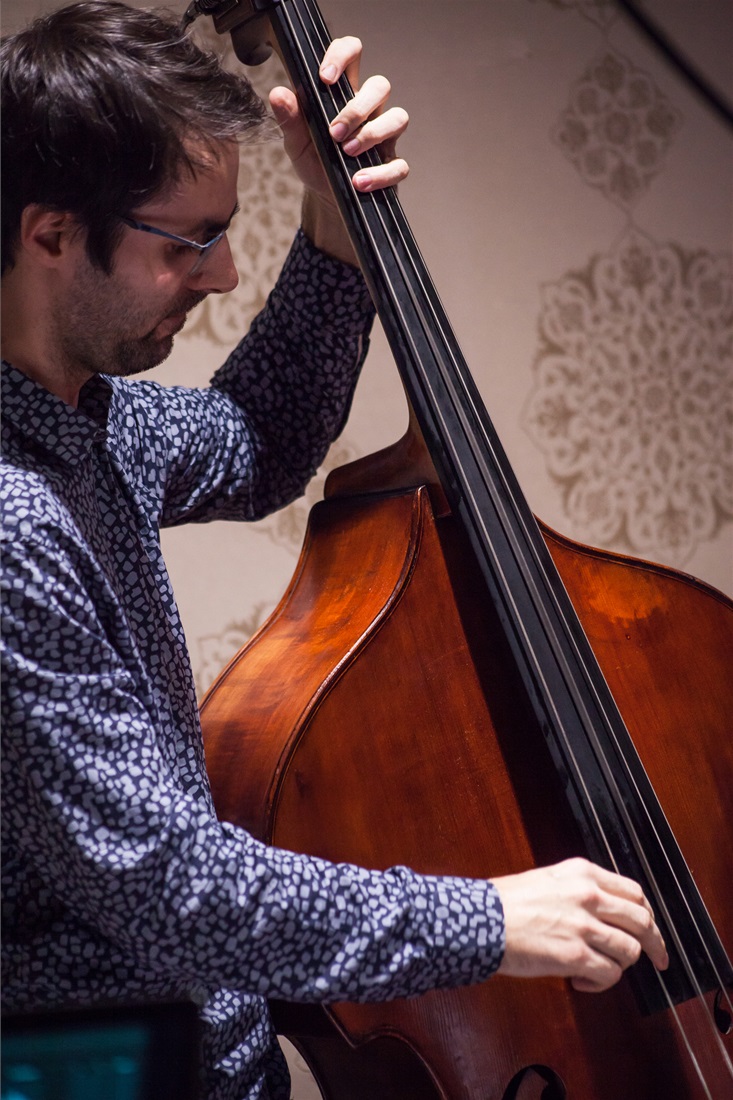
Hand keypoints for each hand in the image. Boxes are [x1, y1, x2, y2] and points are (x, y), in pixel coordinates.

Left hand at [269, 35, 408, 260]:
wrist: (326, 200)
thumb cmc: (314, 162)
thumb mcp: (296, 142)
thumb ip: (290, 119)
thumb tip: (278, 94)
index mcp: (344, 94)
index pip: (352, 55)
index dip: (343, 56)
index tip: (326, 78)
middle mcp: (369, 110)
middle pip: (380, 85)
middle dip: (357, 109)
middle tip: (334, 133)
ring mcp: (385, 137)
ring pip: (398, 117)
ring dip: (372, 133)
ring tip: (347, 152)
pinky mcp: (392, 165)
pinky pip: (400, 165)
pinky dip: (381, 173)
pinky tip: (359, 181)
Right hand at [493, 857, 668, 992]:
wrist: (480, 920)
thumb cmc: (505, 902)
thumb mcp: (548, 879)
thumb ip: (579, 890)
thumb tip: (604, 913)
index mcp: (582, 873)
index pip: (634, 892)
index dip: (648, 915)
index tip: (650, 930)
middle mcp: (589, 895)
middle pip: (642, 921)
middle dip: (655, 944)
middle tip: (658, 959)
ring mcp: (584, 926)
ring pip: (630, 951)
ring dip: (621, 965)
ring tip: (600, 968)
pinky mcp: (576, 956)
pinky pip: (610, 975)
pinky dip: (601, 983)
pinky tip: (582, 981)